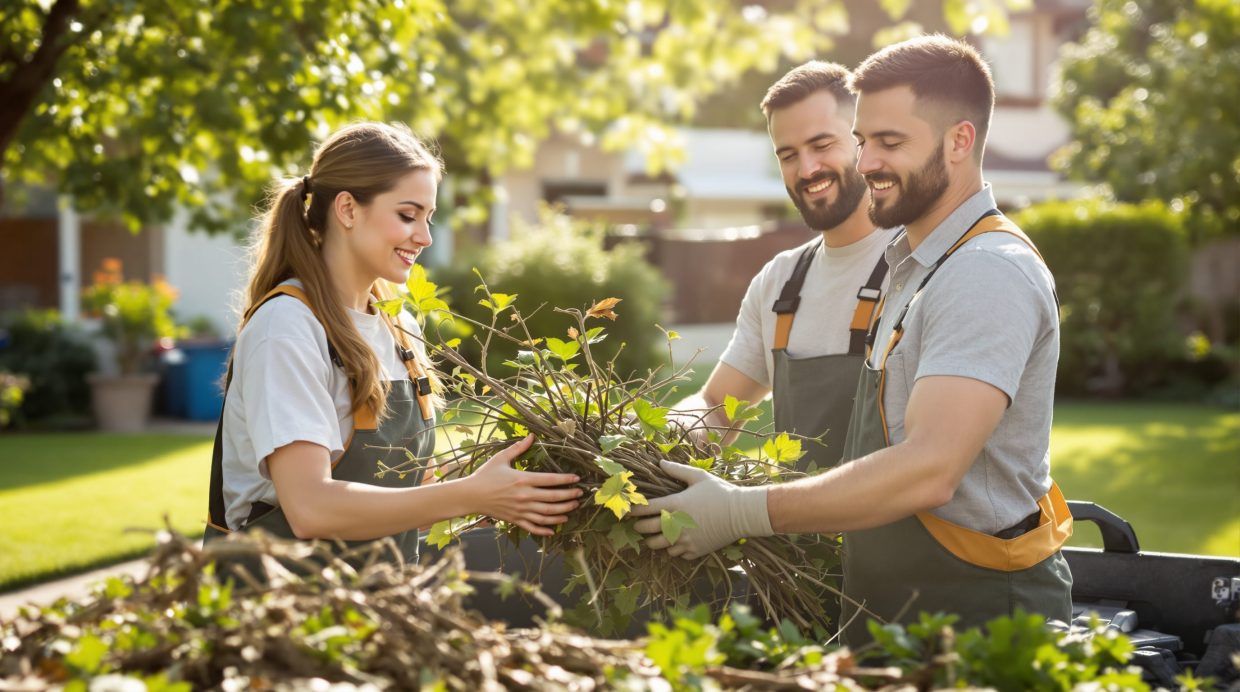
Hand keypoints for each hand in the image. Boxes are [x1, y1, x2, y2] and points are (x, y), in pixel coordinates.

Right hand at [465, 435, 582, 535]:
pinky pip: (533, 527)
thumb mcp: (501, 458)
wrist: (470, 495)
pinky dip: (545, 529)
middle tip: (580, 494)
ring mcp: (520, 510)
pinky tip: (554, 529)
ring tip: (573, 508)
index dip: (566, 480)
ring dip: (562, 512)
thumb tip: (532, 435)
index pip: (550, 480)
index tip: (577, 479)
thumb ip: (518, 448)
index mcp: (523, 479)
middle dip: (569, 496)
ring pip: (547, 514)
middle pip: (553, 498)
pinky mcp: (515, 520)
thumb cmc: (485, 475)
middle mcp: (524, 496)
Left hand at [631, 460, 771, 558]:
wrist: (742, 513)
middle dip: (639, 527)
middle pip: (647, 530)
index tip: (629, 510)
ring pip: (659, 546)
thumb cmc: (720, 492)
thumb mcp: (699, 477)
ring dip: (655, 541)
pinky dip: (674, 550)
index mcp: (675, 504)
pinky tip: (677, 543)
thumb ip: (677, 470)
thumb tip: (660, 463)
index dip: (634, 510)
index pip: (646, 509)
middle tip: (638, 524)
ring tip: (655, 536)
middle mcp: (677, 524)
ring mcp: (686, 540)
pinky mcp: (695, 550)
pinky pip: (677, 554)